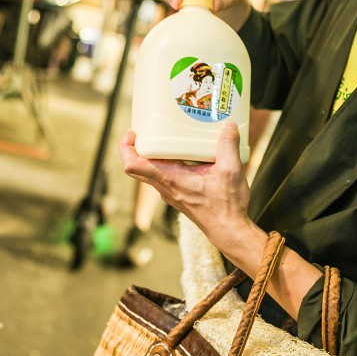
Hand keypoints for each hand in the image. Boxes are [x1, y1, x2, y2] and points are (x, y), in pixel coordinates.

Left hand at [120, 121, 253, 250]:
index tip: (133, 132)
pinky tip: (184, 154)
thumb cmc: (226, 207)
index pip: (133, 166)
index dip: (126, 147)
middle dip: (135, 147)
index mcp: (170, 179)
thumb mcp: (230, 171)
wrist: (229, 231)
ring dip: (150, 155)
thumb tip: (228, 125)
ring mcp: (170, 192)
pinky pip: (162, 176)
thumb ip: (228, 146)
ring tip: (164, 136)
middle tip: (145, 129)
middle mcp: (165, 186)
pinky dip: (165, 163)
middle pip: (136, 166)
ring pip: (149, 172)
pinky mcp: (178, 194)